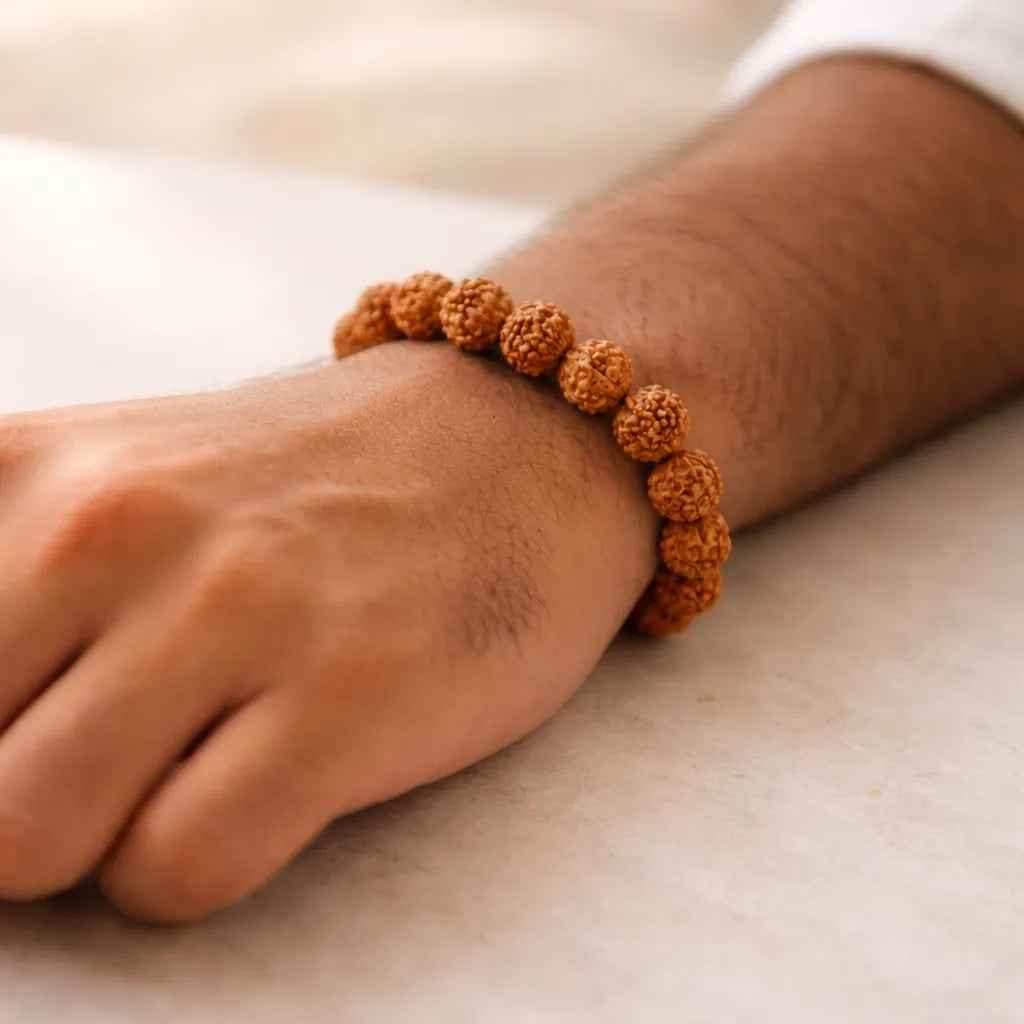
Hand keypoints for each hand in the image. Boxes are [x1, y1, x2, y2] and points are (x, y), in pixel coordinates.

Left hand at [0, 341, 654, 920]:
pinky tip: (266, 782)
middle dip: (18, 800)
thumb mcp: (119, 483)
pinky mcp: (349, 693)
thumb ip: (6, 596)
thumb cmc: (312, 485)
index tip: (32, 724)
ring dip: (101, 836)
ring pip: (28, 843)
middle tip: (114, 747)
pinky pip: (177, 870)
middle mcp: (114, 526)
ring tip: (190, 762)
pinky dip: (198, 862)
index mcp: (27, 467)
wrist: (515, 436)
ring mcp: (239, 608)